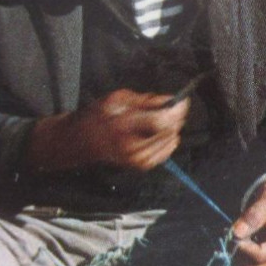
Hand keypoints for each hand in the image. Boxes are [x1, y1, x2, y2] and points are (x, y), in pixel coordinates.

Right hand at [27, 88, 188, 173]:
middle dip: (175, 117)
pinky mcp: (141, 166)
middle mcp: (132, 147)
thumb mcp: (117, 99)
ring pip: (170, 141)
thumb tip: (171, 101)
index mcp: (123, 127)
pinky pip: (166, 151)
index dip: (176, 110)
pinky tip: (156, 132)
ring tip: (155, 119)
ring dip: (170, 127)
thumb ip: (146, 101)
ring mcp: (137, 160)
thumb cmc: (98, 116)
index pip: (161, 121)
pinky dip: (167, 139)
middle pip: (169, 131)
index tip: (183, 100)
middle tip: (171, 106)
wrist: (83, 142)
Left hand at [231, 177, 265, 265]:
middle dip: (238, 254)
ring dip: (238, 258)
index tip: (231, 234)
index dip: (242, 248)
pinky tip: (244, 244)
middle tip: (232, 235)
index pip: (260, 256)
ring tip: (239, 238)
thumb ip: (253, 217)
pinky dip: (242, 260)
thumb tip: (236, 234)